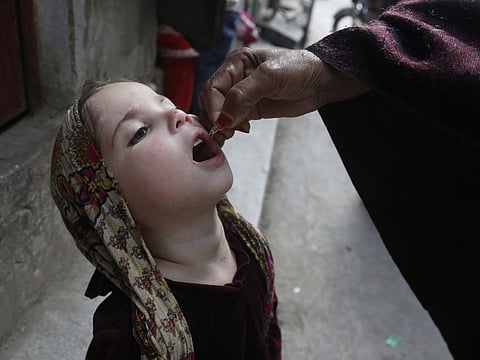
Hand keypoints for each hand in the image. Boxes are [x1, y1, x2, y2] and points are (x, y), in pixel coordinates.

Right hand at [198, 47, 367, 134]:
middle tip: (226, 132)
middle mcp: (235, 78)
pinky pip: (231, 120)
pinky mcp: (250, 109)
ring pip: (219, 113)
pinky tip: (240, 131)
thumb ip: (243, 96)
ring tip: (230, 135)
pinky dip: (230, 129)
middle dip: (215, 118)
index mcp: (236, 63)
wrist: (320, 83)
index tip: (222, 123)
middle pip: (211, 101)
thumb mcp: (270, 77)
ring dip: (221, 126)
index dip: (214, 107)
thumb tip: (223, 119)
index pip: (213, 87)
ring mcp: (242, 95)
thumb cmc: (299, 70)